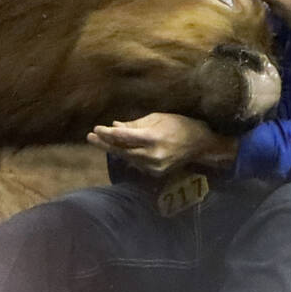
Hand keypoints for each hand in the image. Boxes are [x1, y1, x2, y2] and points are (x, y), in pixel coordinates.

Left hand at [86, 113, 236, 176]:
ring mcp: (154, 166)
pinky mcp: (156, 173)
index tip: (96, 129)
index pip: (124, 137)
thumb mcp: (157, 118)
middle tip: (90, 137)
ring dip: (114, 150)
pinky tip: (118, 149)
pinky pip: (136, 163)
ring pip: (127, 158)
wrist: (200, 144)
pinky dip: (127, 156)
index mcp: (153, 138)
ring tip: (100, 141)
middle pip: (122, 151)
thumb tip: (114, 126)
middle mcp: (152, 155)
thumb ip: (134, 124)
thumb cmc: (179, 125)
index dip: (107, 134)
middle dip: (105, 144)